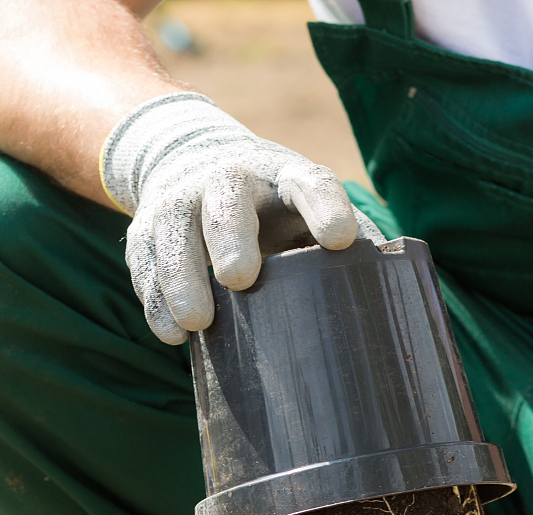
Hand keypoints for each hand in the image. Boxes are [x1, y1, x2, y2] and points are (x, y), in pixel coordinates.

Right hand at [100, 92, 379, 344]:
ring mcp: (182, 198)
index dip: (325, 207)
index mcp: (285, 176)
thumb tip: (389, 303)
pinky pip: (143, 260)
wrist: (187, 162)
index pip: (309, 182)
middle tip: (240, 278)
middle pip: (228, 194)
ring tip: (197, 324)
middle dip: (232, 234)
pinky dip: (154, 299)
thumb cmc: (271, 211)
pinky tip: (172, 334)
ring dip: (181, 274)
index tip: (339, 240)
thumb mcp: (306, 217)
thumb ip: (343, 249)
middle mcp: (232, 178)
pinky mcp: (146, 228)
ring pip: (175, 224)